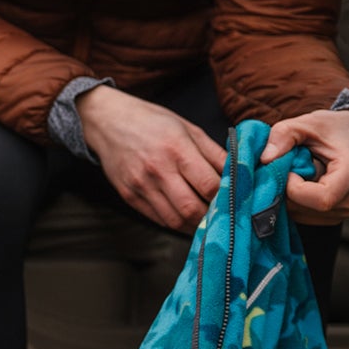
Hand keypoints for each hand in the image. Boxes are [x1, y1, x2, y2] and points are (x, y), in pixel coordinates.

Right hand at [76, 84, 226, 231]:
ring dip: (194, 226)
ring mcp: (141, 186)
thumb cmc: (152, 122)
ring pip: (175, 221)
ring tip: (207, 221)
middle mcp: (158, 170)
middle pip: (192, 209)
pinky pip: (158, 219)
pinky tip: (186, 218)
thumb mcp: (188, 129)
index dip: (226, 197)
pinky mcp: (129, 196)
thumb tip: (239, 174)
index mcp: (177, 149)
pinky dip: (176, 223)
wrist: (108, 121)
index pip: (209, 184)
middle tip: (224, 217)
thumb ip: (214, 153)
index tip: (236, 200)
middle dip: (212, 217)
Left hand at [262, 109, 348, 225]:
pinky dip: (291, 200)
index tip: (290, 168)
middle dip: (285, 188)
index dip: (295, 187)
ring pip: (297, 214)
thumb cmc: (334, 129)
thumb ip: (285, 134)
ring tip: (298, 172)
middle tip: (289, 166)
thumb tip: (265, 158)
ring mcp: (340, 213)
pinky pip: (299, 216)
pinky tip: (299, 182)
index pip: (321, 199)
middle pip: (303, 208)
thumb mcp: (309, 122)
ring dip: (287, 194)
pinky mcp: (330, 219)